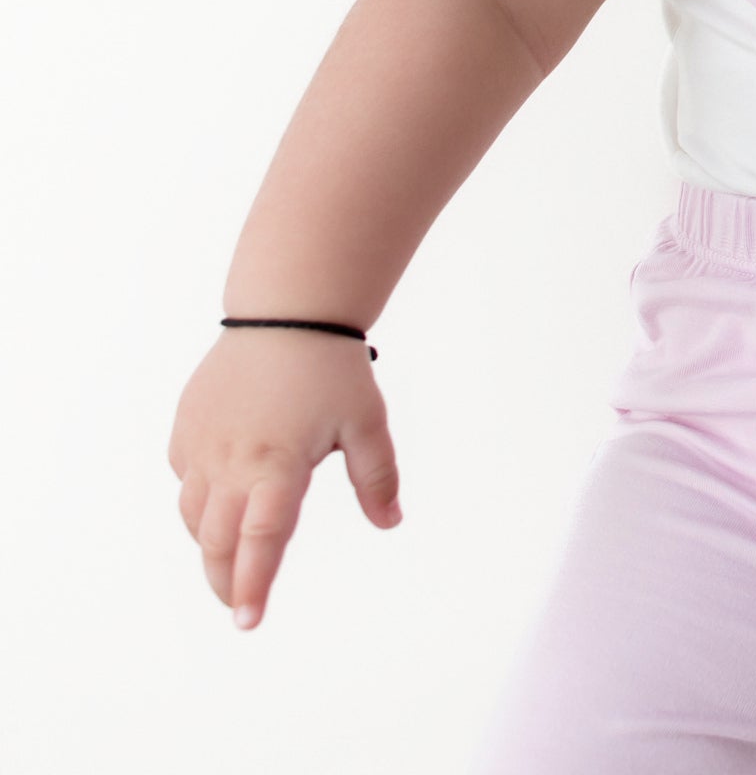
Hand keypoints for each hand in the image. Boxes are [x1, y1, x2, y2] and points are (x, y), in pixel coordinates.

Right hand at [166, 330, 401, 628]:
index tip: (249, 621)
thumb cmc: (332, 368)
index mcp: (278, 464)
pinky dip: (199, 500)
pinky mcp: (186, 428)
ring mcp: (201, 445)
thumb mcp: (366, 421)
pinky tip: (221, 499)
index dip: (253, 585)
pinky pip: (184, 479)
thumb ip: (378, 477)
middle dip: (226, 580)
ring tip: (232, 559)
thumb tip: (392, 522)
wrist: (286, 313)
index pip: (261, 541)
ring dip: (209, 545)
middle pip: (216, 542)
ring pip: (193, 516)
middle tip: (240, 603)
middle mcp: (231, 461)